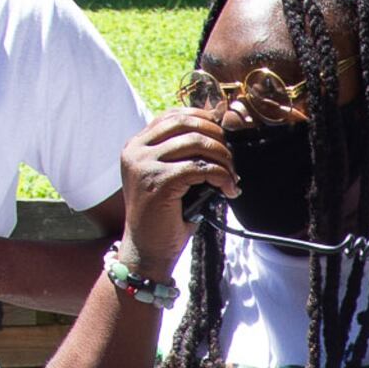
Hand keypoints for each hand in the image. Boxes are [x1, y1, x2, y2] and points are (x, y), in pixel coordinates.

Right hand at [120, 107, 235, 272]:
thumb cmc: (163, 217)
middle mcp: (136, 150)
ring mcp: (144, 165)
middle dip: (217, 138)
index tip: (225, 133)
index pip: (174, 115)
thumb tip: (220, 133)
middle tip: (232, 159)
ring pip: (196, 143)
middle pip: (187, 124)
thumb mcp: (170, 176)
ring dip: (223, 158)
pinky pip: (200, 168)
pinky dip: (221, 176)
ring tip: (232, 176)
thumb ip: (184, 153)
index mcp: (136, 145)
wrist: (147, 251)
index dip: (204, 119)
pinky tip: (228, 189)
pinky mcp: (158, 181)